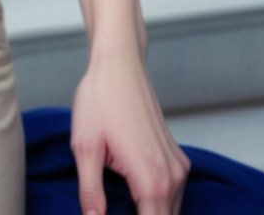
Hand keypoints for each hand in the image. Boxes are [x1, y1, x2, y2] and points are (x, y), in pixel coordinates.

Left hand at [71, 50, 189, 214]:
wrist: (119, 64)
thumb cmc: (100, 99)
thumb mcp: (85, 147)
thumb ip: (91, 192)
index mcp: (150, 180)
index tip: (109, 214)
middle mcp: (173, 177)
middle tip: (111, 207)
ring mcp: (178, 167)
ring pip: (170, 211)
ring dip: (149, 212)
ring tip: (119, 203)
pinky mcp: (177, 158)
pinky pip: (173, 194)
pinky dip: (156, 201)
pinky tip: (132, 192)